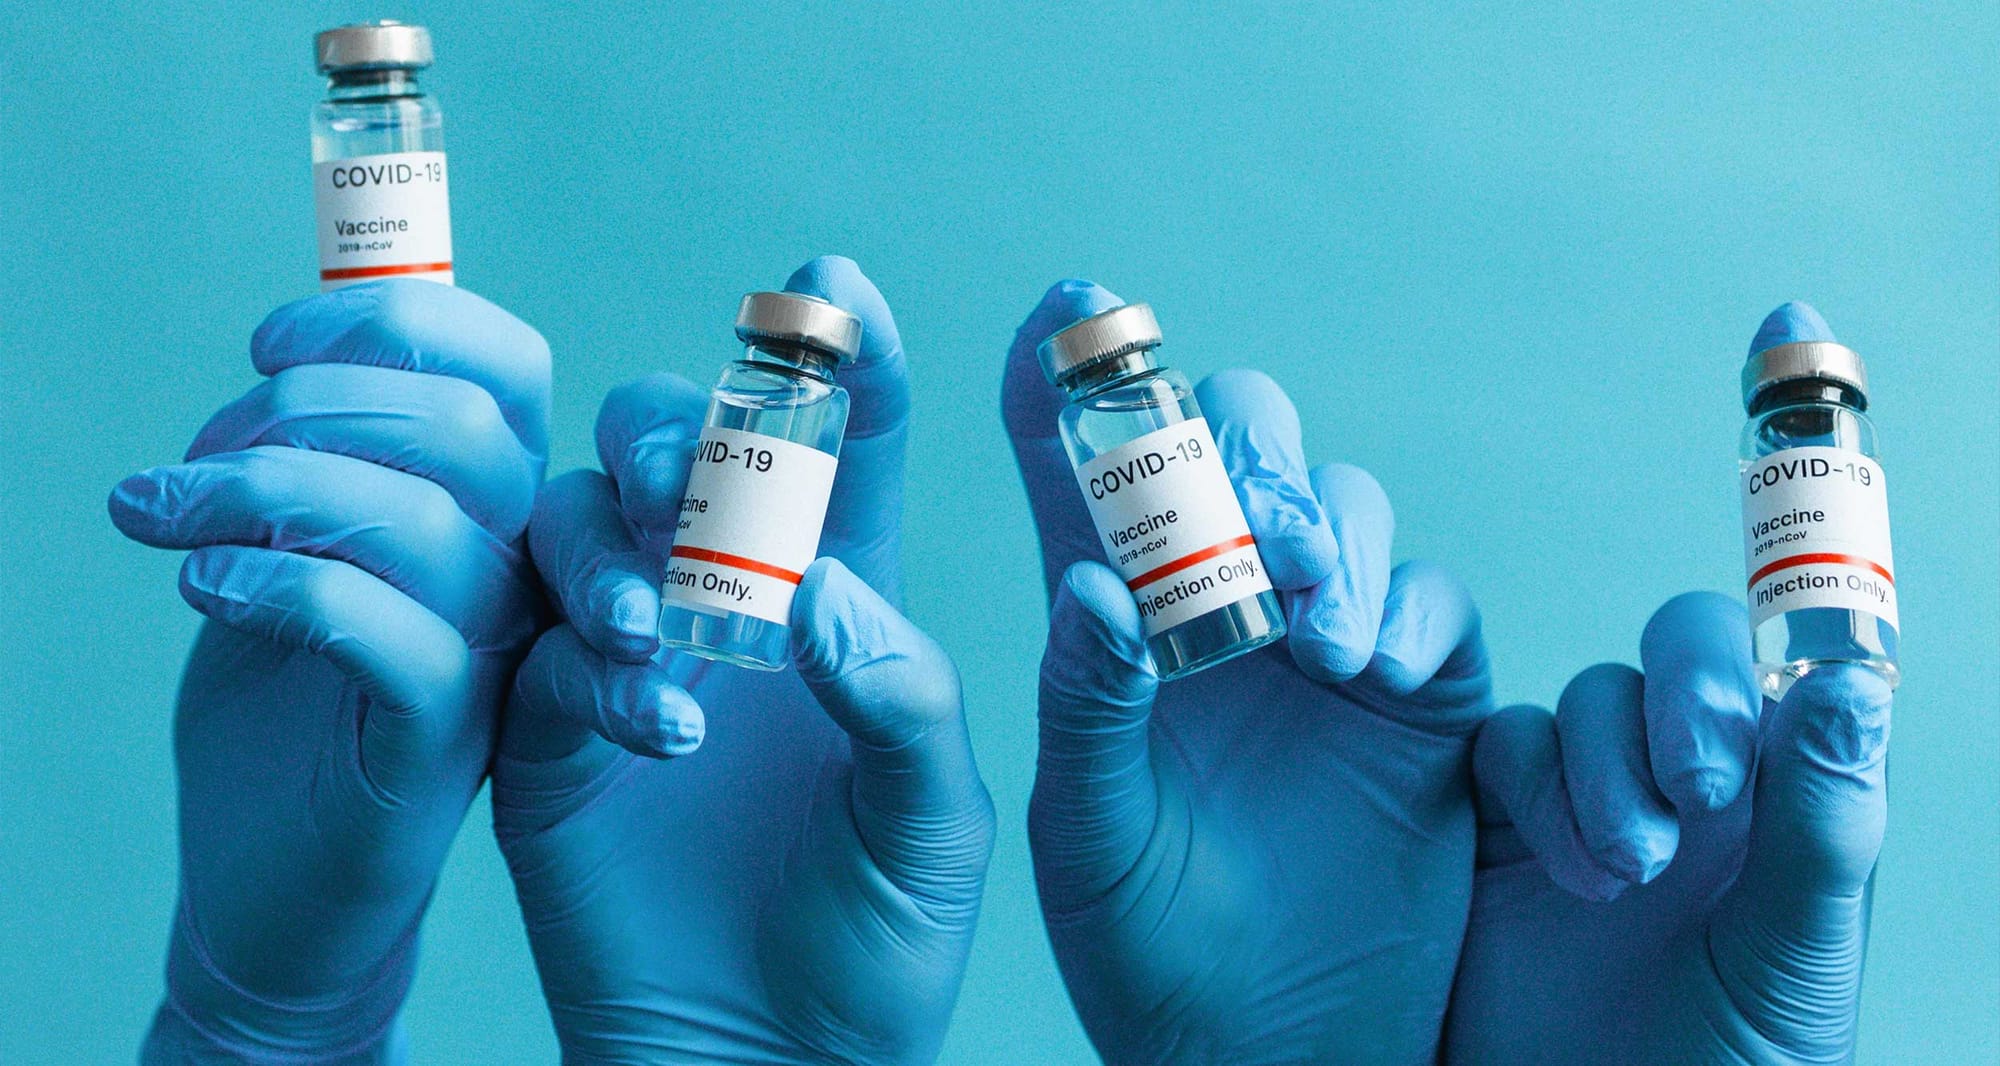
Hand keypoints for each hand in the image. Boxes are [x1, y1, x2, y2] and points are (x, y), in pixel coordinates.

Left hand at [108, 281, 548, 1060]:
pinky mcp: (447, 736)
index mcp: (492, 501)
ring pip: (424, 522)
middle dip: (301, 408)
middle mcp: (519, 566)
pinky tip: (203, 588)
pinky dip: (285, 586)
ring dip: (261, 490)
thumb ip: (317, 454)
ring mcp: (495, 652)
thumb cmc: (279, 699)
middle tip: (189, 461)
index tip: (265, 346)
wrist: (266, 876)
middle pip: (464, 429)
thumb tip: (288, 352)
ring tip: (158, 516)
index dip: (396, 323)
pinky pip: (394, 634)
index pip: (507, 367)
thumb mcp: (291, 544)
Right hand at [492, 256, 994, 1062]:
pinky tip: (652, 717)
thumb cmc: (880, 945)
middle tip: (696, 464)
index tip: (835, 287)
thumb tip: (824, 586)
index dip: (846, 360)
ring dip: (616, 535)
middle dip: (692, 423)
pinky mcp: (547, 732)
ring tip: (666, 615)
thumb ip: (902, 696)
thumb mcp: (936, 822)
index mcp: (852, 603)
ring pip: (584, 520)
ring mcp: (631, 659)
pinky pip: (535, 649)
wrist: (768, 1065)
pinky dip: (581, 660)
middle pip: (693, 451)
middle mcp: (733, 606)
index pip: (851, 450)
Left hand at [1008, 281, 1492, 1062]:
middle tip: (1247, 518)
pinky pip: (1436, 604)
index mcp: (1110, 631)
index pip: (1078, 474)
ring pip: (1339, 509)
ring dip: (1329, 531)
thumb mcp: (1088, 839)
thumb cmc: (1147, 959)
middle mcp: (1218, 614)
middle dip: (1243, 444)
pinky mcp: (1423, 700)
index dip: (1070, 380)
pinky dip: (1412, 609)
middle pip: (1232, 454)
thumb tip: (1092, 580)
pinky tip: (1374, 663)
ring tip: (1310, 622)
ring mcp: (1325, 648)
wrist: (1272, 1060)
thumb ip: (1084, 707)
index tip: (1072, 301)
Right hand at [1444, 305, 1891, 1063]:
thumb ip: (1823, 828)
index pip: (1792, 633)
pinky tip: (1555, 865)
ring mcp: (1576, 800)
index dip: (1800, 488)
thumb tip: (1853, 683)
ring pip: (1570, 702)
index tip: (1788, 324)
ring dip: (1594, 767)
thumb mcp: (1796, 965)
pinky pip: (1485, 750)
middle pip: (1668, 655)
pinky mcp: (1475, 829)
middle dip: (1678, 704)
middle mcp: (1684, 778)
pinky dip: (1520, 782)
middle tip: (1696, 793)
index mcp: (1781, 794)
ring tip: (1623, 873)